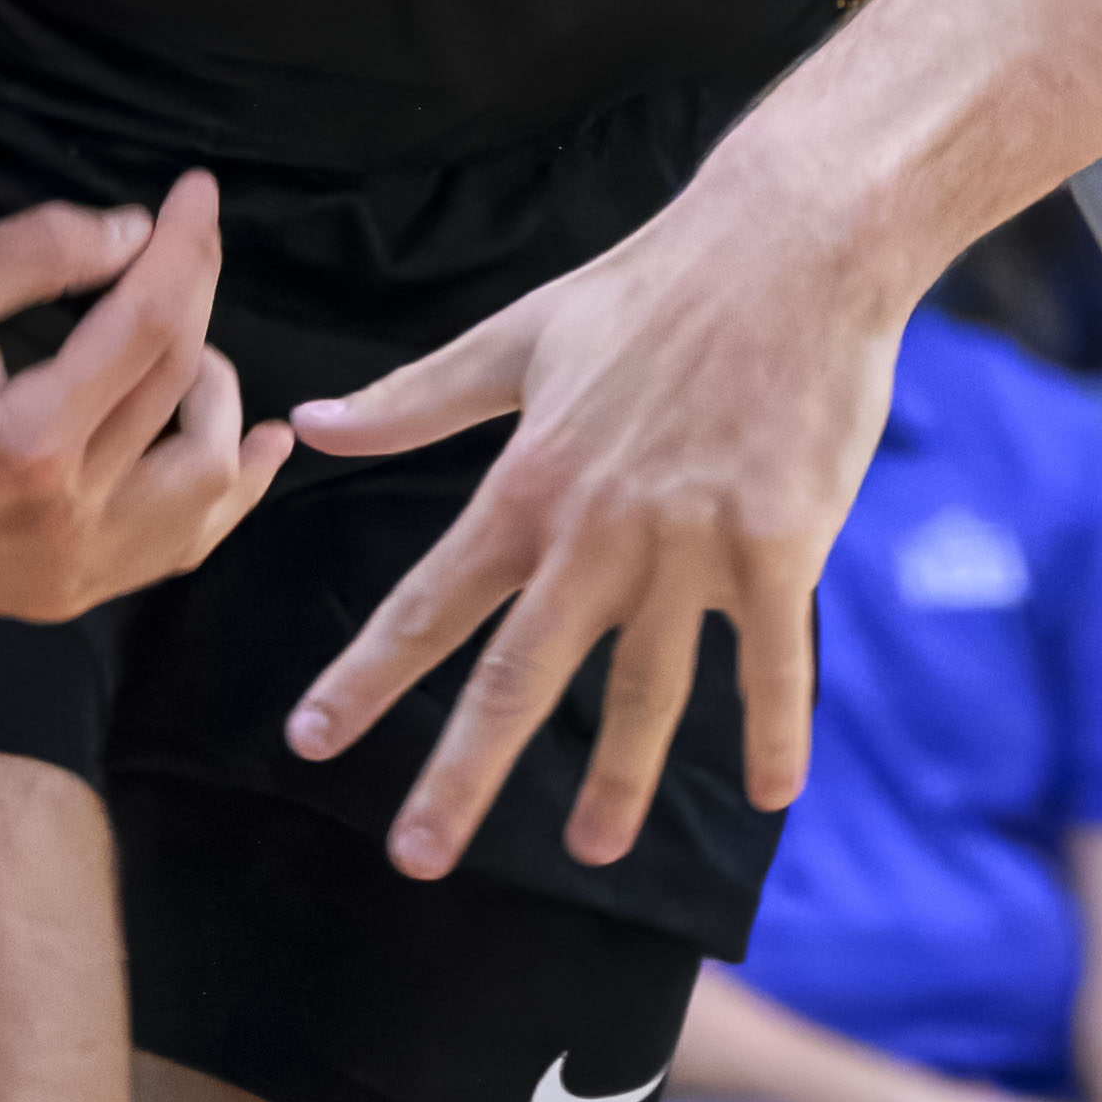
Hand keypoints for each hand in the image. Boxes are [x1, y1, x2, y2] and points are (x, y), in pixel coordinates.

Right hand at [0, 172, 291, 667]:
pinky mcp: (73, 594)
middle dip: (200, 293)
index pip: (149, 322)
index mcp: (24, 442)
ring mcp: (74, 569)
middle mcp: (62, 518)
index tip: (198, 192)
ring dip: (226, 400)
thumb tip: (138, 233)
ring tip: (206, 351)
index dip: (184, 247)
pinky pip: (184, 545)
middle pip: (184, 384)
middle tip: (192, 242)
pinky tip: (254, 448)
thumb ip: (31, 251)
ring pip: (210, 475)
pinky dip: (231, 493)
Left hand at [281, 216, 902, 877]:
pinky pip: (774, 663)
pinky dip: (773, 732)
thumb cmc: (654, 285)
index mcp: (529, 484)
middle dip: (462, 773)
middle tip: (416, 857)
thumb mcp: (518, 336)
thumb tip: (310, 424)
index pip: (429, 601)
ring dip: (620, 781)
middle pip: (519, 675)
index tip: (311, 741)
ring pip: (648, 689)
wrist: (791, 244)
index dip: (367, 676)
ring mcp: (690, 545)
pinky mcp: (779, 546)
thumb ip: (416, 400)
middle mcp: (598, 530)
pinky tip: (774, 794)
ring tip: (592, 848)